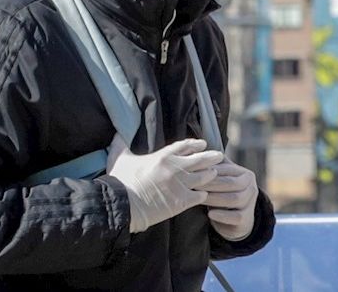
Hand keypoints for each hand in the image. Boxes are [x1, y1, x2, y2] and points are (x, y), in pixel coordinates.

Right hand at [107, 137, 222, 233]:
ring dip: (210, 175)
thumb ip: (121, 144)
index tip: (203, 144)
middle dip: (211, 157)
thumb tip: (117, 133)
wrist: (124, 205)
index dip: (196, 144)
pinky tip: (206, 195)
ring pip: (204, 177)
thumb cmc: (121, 181)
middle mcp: (176, 168)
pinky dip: (204, 194)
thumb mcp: (120, 158)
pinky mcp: (182, 202)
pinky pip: (200, 196)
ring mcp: (181, 185)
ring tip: (216, 173)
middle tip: (220, 156)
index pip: (185, 146)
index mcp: (163, 156)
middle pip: (201, 159)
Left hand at [198, 158, 257, 240]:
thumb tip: (197, 150)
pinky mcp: (247, 219)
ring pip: (234, 198)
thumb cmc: (223, 194)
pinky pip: (236, 216)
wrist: (234, 221)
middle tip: (193, 185)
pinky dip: (222, 215)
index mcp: (245, 174)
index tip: (193, 171)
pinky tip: (210, 213)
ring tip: (199, 198)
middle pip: (231, 183)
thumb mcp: (221, 179)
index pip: (227, 170)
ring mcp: (251, 203)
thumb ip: (214, 167)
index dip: (210, 170)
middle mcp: (251, 187)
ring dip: (215, 198)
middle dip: (211, 183)